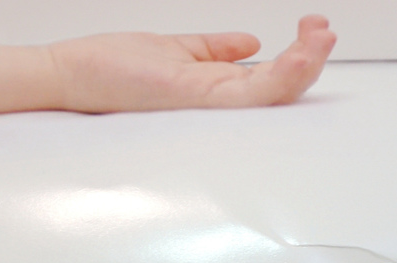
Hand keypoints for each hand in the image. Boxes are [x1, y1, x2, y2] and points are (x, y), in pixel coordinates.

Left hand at [48, 15, 336, 112]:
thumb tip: (251, 41)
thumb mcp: (178, 50)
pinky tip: (300, 54)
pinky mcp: (194, 99)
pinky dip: (281, 75)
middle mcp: (215, 101)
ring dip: (306, 64)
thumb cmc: (113, 68)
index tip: (313, 24)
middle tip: (325, 27)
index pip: (270, 78)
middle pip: (280, 89)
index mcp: (214, 88)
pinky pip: (250, 95)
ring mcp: (207, 104)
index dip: (299, 54)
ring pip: (274, 94)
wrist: (71, 76)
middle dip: (311, 58)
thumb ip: (215, 48)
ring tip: (322, 34)